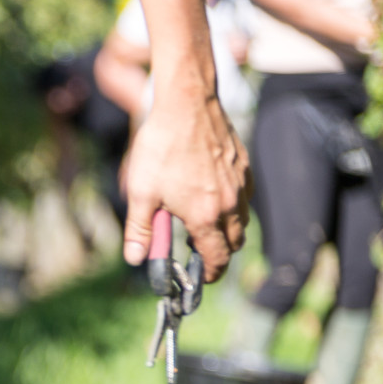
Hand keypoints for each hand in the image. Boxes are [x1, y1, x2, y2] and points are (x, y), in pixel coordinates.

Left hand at [121, 91, 249, 282]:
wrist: (186, 105)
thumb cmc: (161, 148)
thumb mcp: (141, 193)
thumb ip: (140, 230)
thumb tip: (136, 259)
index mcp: (206, 216)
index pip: (217, 258)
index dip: (209, 274)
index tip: (200, 278)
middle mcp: (231, 203)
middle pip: (234, 243)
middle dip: (218, 253)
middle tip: (197, 251)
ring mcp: (241, 183)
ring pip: (243, 220)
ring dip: (227, 230)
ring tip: (202, 224)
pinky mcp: (244, 166)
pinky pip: (246, 196)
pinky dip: (235, 205)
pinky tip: (213, 197)